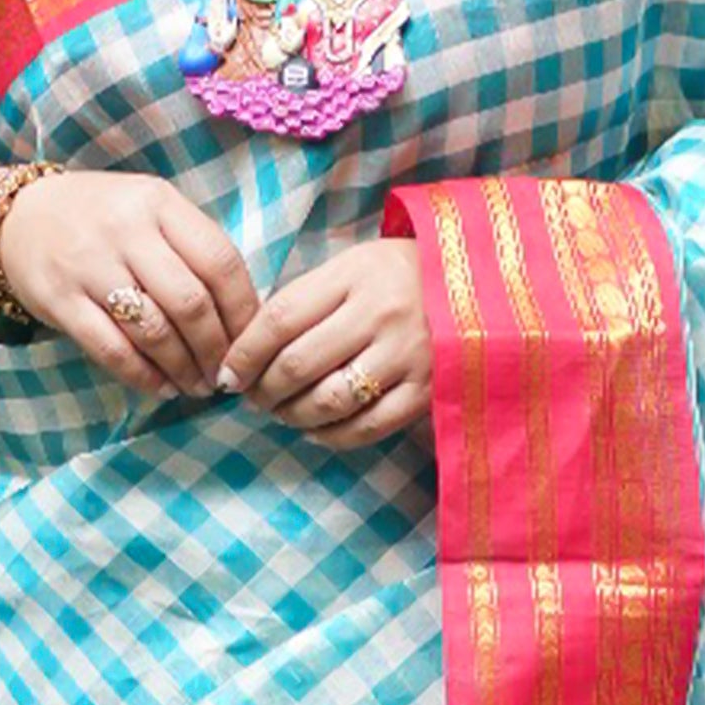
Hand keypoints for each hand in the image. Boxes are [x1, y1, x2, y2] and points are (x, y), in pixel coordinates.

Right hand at [0, 168, 258, 398]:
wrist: (17, 218)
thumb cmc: (101, 219)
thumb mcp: (149, 210)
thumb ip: (191, 247)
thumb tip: (244, 312)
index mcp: (158, 203)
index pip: (220, 261)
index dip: (243, 311)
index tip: (251, 341)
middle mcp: (125, 230)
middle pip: (190, 302)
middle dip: (215, 349)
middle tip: (224, 375)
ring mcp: (89, 265)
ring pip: (153, 330)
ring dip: (183, 368)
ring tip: (197, 386)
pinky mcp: (60, 299)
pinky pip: (110, 348)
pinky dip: (142, 375)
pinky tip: (161, 386)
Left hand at [211, 234, 431, 448]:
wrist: (477, 285)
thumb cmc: (398, 277)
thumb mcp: (351, 268)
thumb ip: (305, 302)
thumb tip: (247, 350)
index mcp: (354, 275)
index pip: (280, 319)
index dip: (244, 354)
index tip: (227, 374)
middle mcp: (381, 314)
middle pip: (298, 365)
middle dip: (262, 390)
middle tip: (252, 397)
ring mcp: (407, 356)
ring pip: (328, 401)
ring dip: (291, 415)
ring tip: (281, 412)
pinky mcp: (426, 391)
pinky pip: (366, 427)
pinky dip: (330, 436)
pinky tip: (315, 429)